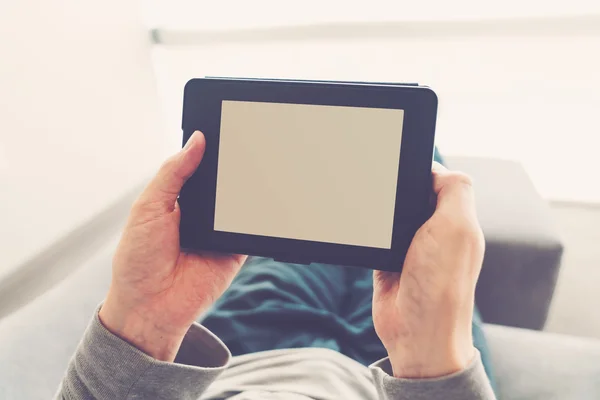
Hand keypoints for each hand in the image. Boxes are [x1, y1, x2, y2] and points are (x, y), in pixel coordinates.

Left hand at [99, 131, 245, 361]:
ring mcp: (221, 231)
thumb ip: (173, 174)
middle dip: (234, 166)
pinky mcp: (237, 249)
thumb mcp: (148, 207)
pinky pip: (252, 228)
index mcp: (178, 198)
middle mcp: (202, 213)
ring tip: (254, 171)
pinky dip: (258, 217)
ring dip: (247, 189)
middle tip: (246, 145)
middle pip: (224, 181)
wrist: (149, 307)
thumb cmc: (137, 261)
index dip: (211, 149)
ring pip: (241, 201)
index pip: (200, 166)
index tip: (226, 129)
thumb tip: (197, 140)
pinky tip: (259, 203)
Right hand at [373, 163, 483, 377]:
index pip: (438, 180)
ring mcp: (410, 248)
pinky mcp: (387, 261)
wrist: (416, 333)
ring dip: (381, 214)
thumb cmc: (441, 285)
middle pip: (411, 195)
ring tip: (377, 219)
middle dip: (397, 192)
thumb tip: (437, 169)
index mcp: (457, 221)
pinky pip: (375, 237)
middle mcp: (436, 233)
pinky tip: (366, 235)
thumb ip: (454, 189)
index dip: (420, 171)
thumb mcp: (457, 227)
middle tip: (384, 194)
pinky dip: (369, 234)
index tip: (400, 168)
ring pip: (391, 215)